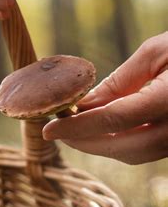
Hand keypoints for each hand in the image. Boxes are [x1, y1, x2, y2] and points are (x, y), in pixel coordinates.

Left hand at [42, 33, 167, 164]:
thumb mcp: (155, 52)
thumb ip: (119, 82)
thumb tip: (84, 105)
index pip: (114, 120)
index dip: (77, 127)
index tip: (49, 128)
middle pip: (123, 148)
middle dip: (85, 141)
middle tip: (57, 129)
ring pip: (135, 154)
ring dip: (101, 145)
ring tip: (74, 129)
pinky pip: (147, 149)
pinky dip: (120, 142)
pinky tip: (101, 128)